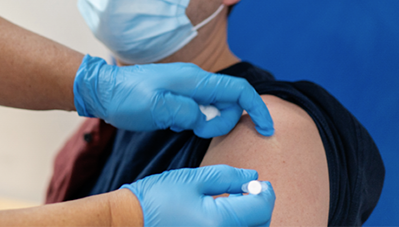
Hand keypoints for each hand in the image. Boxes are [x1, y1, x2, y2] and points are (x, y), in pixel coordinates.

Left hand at [72, 55, 273, 136]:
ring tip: (178, 125)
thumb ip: (187, 112)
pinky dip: (194, 121)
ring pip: (213, 108)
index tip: (266, 129)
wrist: (102, 91)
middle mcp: (194, 80)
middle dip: (222, 122)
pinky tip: (172, 123)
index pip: (238, 90)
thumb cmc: (126, 98)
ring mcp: (186, 88)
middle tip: (196, 131)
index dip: (257, 108)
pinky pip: (198, 111)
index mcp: (194, 80)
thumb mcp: (157, 107)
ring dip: (206, 123)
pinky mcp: (178, 97)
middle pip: (229, 102)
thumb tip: (203, 117)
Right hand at [122, 166, 274, 226]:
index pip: (261, 208)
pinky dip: (235, 225)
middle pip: (260, 225)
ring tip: (235, 202)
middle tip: (248, 191)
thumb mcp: (192, 179)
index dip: (266, 193)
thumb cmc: (157, 197)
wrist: (132, 220)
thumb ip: (227, 177)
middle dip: (260, 207)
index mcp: (219, 221)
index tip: (262, 183)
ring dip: (250, 219)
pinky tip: (223, 215)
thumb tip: (253, 178)